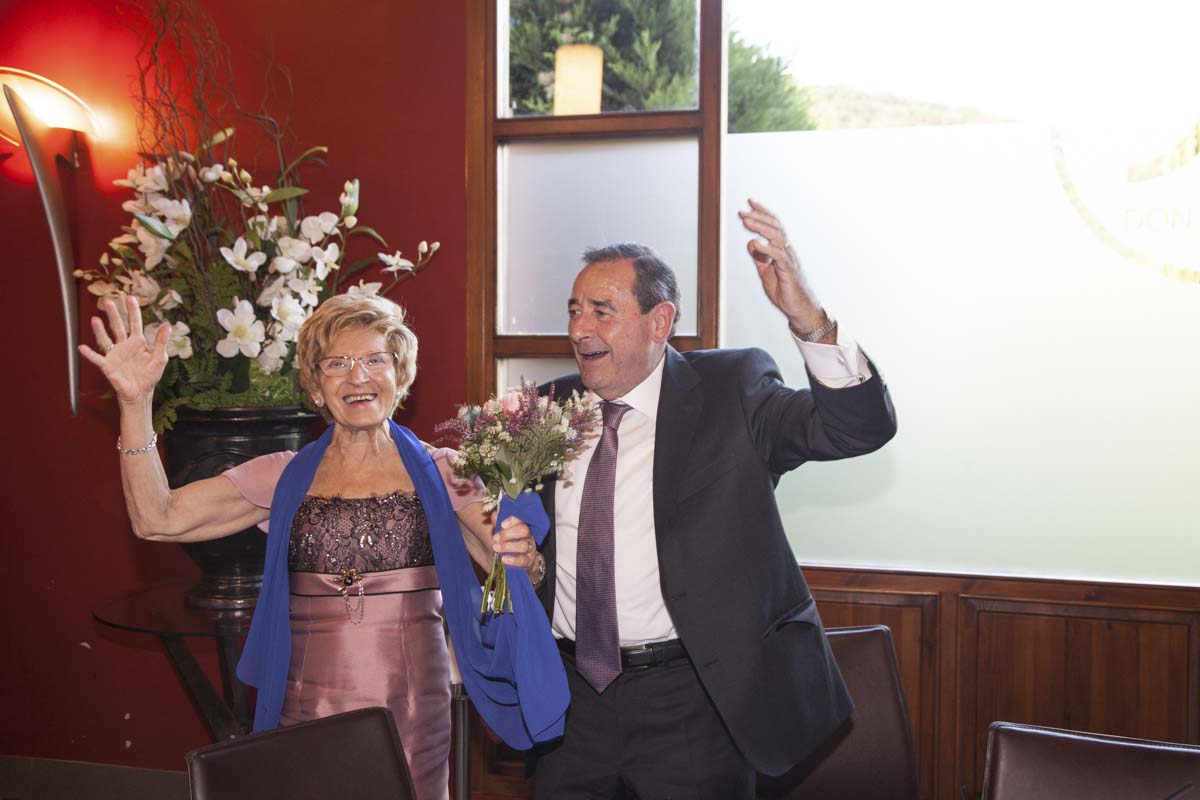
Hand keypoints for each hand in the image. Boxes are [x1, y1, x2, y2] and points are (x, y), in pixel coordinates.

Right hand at [78, 294, 169, 405]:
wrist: (140, 393)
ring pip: (105, 339)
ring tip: (95, 319)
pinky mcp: (108, 366)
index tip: (130, 298)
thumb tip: (167, 325)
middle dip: (114, 314)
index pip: (135, 323)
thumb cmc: (150, 375)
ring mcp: (115, 354)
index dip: (133, 311)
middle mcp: (124, 345)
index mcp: (138, 342)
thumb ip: (161, 342)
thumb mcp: (160, 358)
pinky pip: (97, 358)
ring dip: (99, 330)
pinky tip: (82, 347)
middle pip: (117, 326)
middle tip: (109, 301)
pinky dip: (89, 354)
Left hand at [494, 515, 539, 571]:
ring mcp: (529, 549)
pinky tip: (504, 559)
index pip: (521, 520)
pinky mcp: (528, 561)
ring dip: (508, 546)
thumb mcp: (503, 532)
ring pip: (523, 545)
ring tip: (495, 548)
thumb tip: (494, 514)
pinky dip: (513, 560)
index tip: (502, 524)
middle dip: (508, 533)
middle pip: (524, 531)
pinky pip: (523, 560)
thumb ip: (498, 523)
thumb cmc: (511, 543)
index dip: (512, 521)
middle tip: (495, 538)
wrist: (521, 561)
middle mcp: (528, 536)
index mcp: (522, 526)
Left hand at [738, 198, 826, 333]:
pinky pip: (778, 256)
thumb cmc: (785, 291)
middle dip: (758, 217)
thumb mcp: (766, 272)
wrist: (799, 309)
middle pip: (774, 227)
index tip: (750, 202)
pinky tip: (755, 243)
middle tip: (743, 211)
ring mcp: (789, 260)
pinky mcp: (789, 271)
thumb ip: (760, 258)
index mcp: (782, 249)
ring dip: (760, 228)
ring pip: (777, 237)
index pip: (773, 226)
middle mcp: (787, 251)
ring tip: (746, 221)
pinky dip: (766, 248)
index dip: (762, 213)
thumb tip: (751, 243)